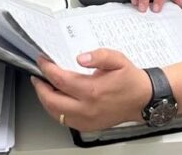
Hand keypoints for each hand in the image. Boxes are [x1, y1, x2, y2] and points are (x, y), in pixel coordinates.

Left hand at [31, 51, 151, 131]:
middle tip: (37, 77)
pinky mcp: (88, 126)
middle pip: (52, 100)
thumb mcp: (118, 60)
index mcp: (92, 90)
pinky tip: (56, 100)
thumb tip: (81, 57)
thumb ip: (99, 56)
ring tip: (44, 87)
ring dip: (46, 100)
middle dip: (40, 87)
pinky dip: (55, 110)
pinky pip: (64, 121)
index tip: (43, 61)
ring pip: (55, 113)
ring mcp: (86, 119)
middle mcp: (87, 108)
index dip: (47, 69)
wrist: (143, 100)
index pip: (60, 80)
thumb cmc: (131, 80)